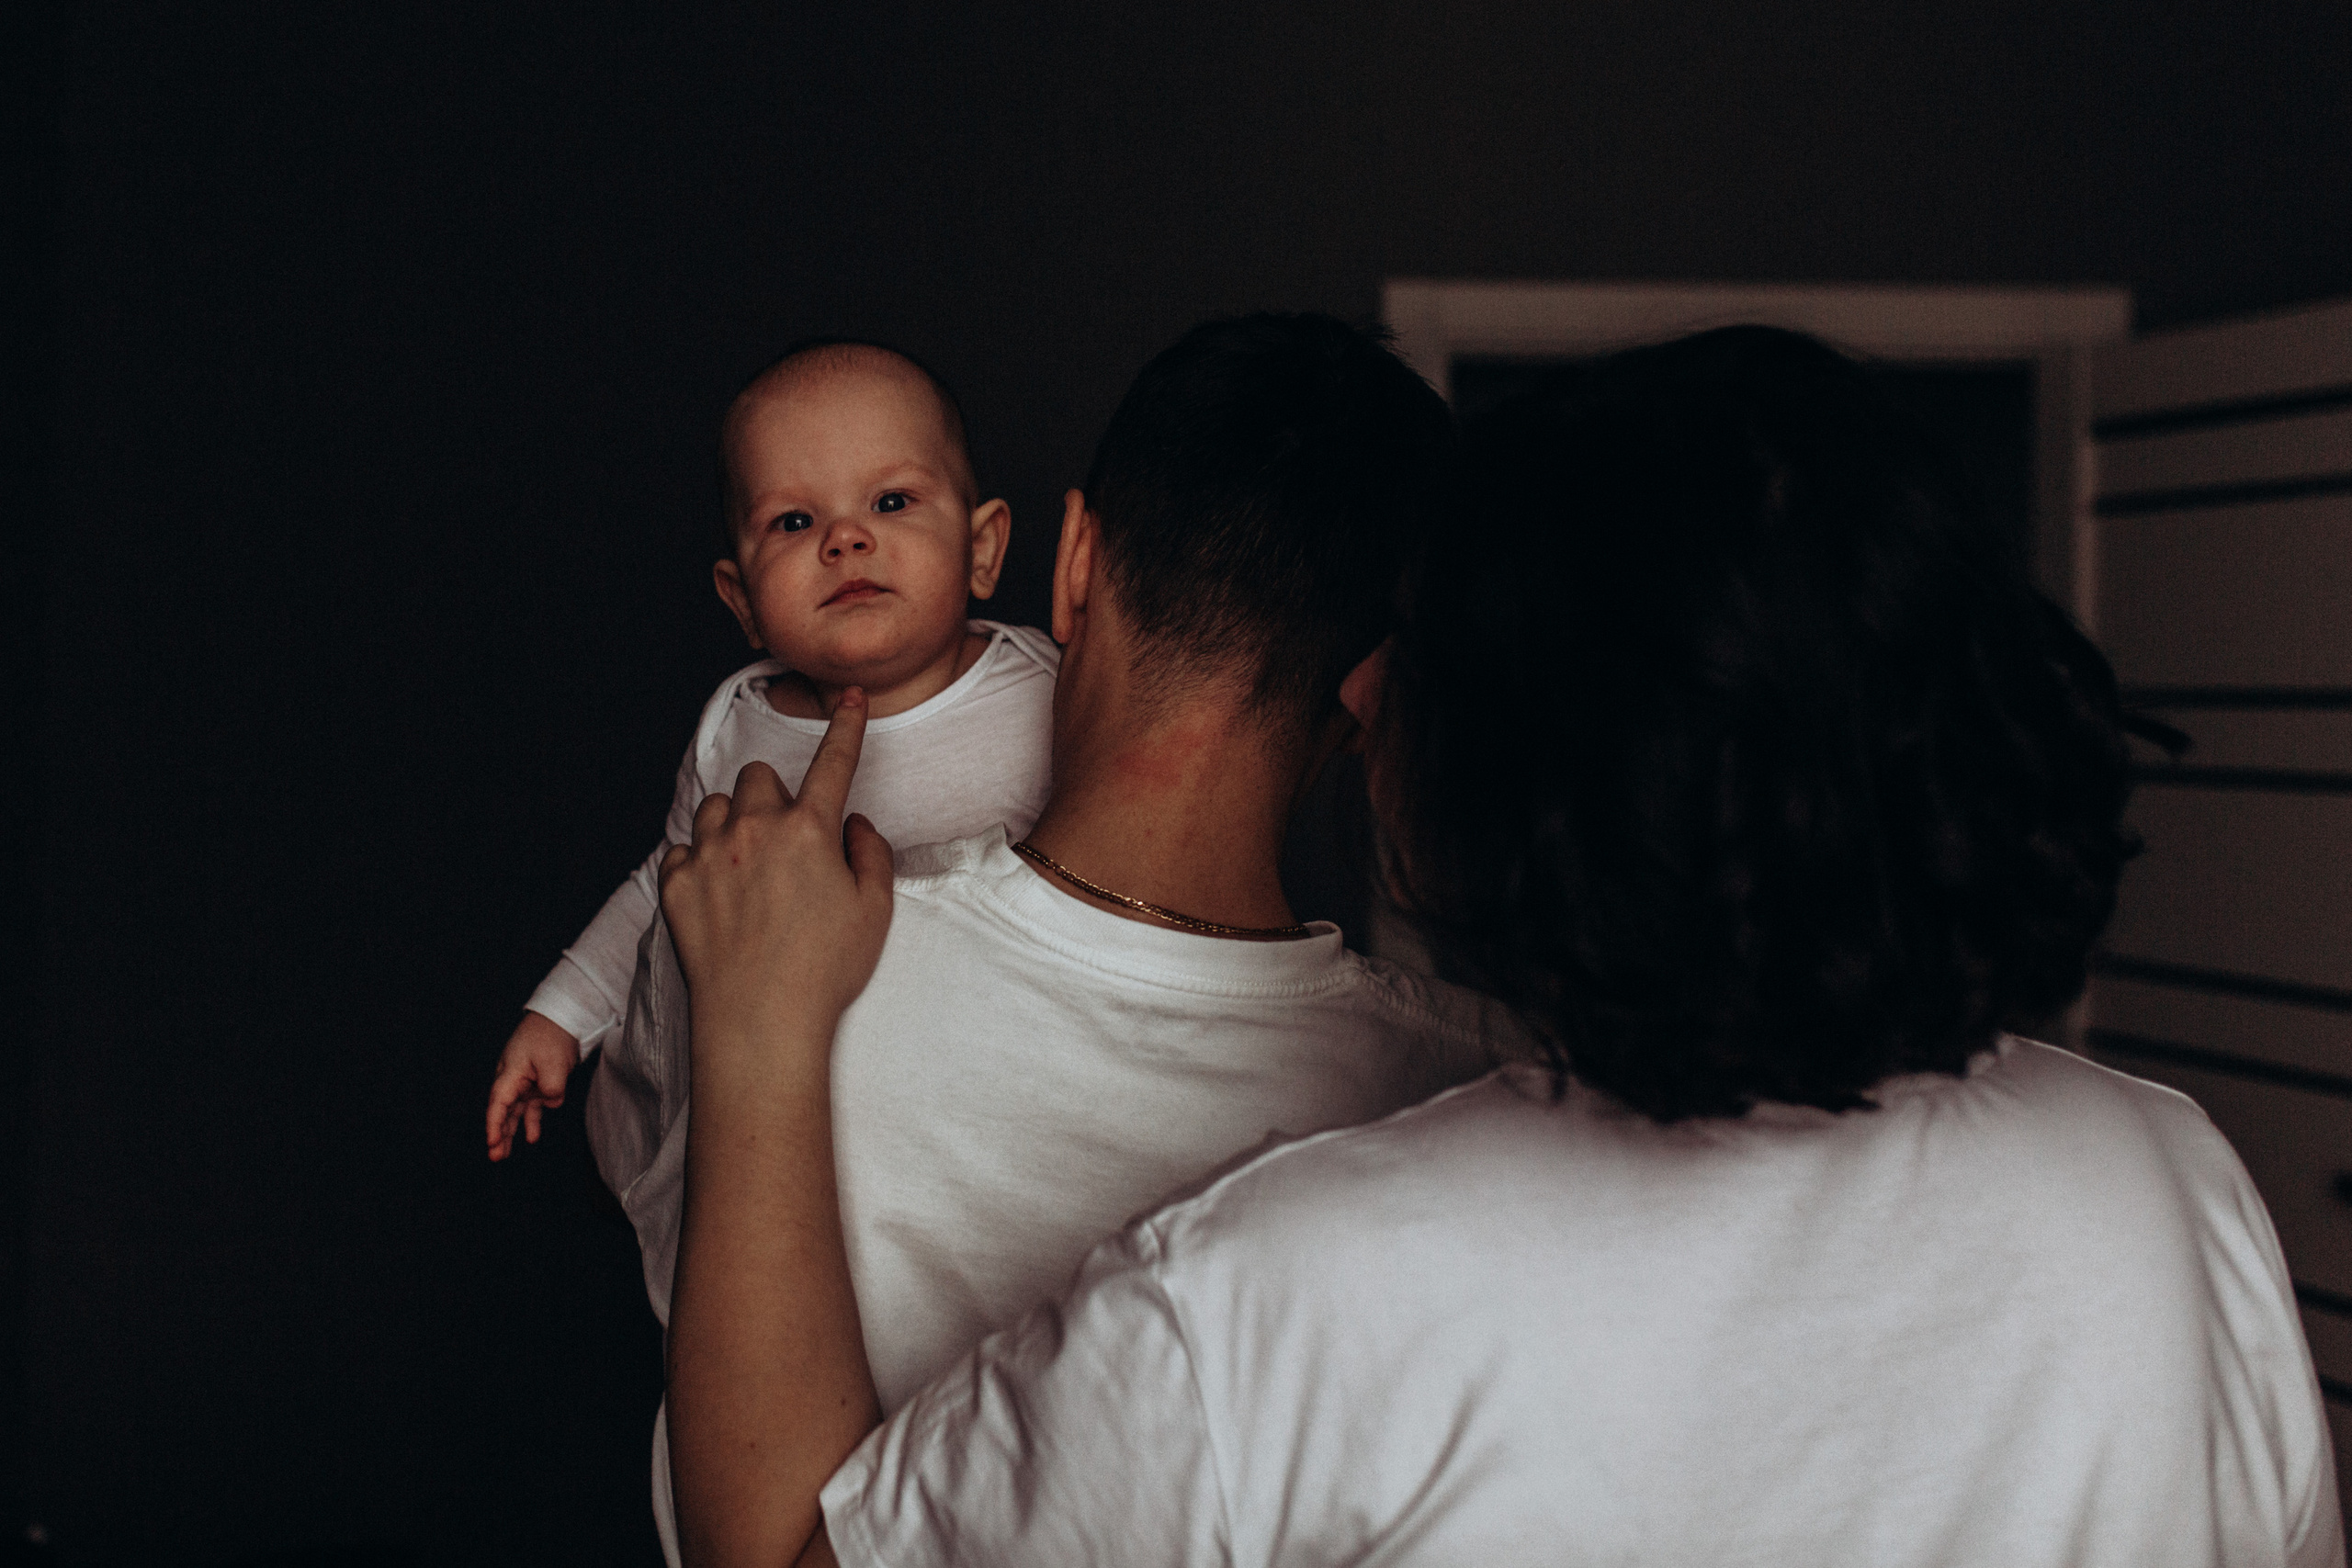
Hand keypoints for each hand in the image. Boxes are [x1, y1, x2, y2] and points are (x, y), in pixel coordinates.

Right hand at [486, 1011, 579, 1159]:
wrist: (563, 1016)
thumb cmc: (552, 1036)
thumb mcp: (554, 1064)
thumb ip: (551, 1089)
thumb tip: (550, 1102)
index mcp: (510, 1073)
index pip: (498, 1104)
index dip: (493, 1125)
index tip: (491, 1143)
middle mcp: (514, 1078)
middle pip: (503, 1111)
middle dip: (498, 1134)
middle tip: (496, 1157)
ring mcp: (526, 1080)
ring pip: (515, 1111)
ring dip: (511, 1131)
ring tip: (506, 1154)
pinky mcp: (539, 1081)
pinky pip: (532, 1106)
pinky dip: (531, 1120)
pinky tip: (531, 1137)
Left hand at [658, 688, 893, 1071]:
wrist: (759, 1023)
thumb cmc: (824, 971)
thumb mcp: (875, 911)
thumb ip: (871, 853)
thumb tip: (853, 826)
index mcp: (810, 831)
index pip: (834, 763)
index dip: (847, 727)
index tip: (850, 700)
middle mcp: (755, 831)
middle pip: (760, 777)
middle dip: (774, 798)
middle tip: (787, 844)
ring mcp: (709, 855)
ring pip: (718, 806)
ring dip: (735, 823)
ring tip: (750, 869)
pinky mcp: (675, 884)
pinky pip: (683, 848)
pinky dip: (700, 860)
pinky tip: (720, 893)